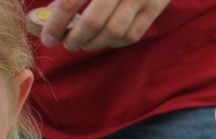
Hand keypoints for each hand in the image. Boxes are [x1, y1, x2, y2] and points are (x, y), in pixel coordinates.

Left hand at [39, 0, 169, 49]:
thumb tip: (54, 12)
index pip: (70, 3)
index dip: (56, 24)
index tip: (48, 38)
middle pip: (93, 22)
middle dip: (76, 38)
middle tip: (67, 44)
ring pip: (114, 32)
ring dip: (95, 44)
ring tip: (85, 44)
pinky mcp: (155, 7)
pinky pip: (132, 35)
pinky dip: (116, 43)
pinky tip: (106, 40)